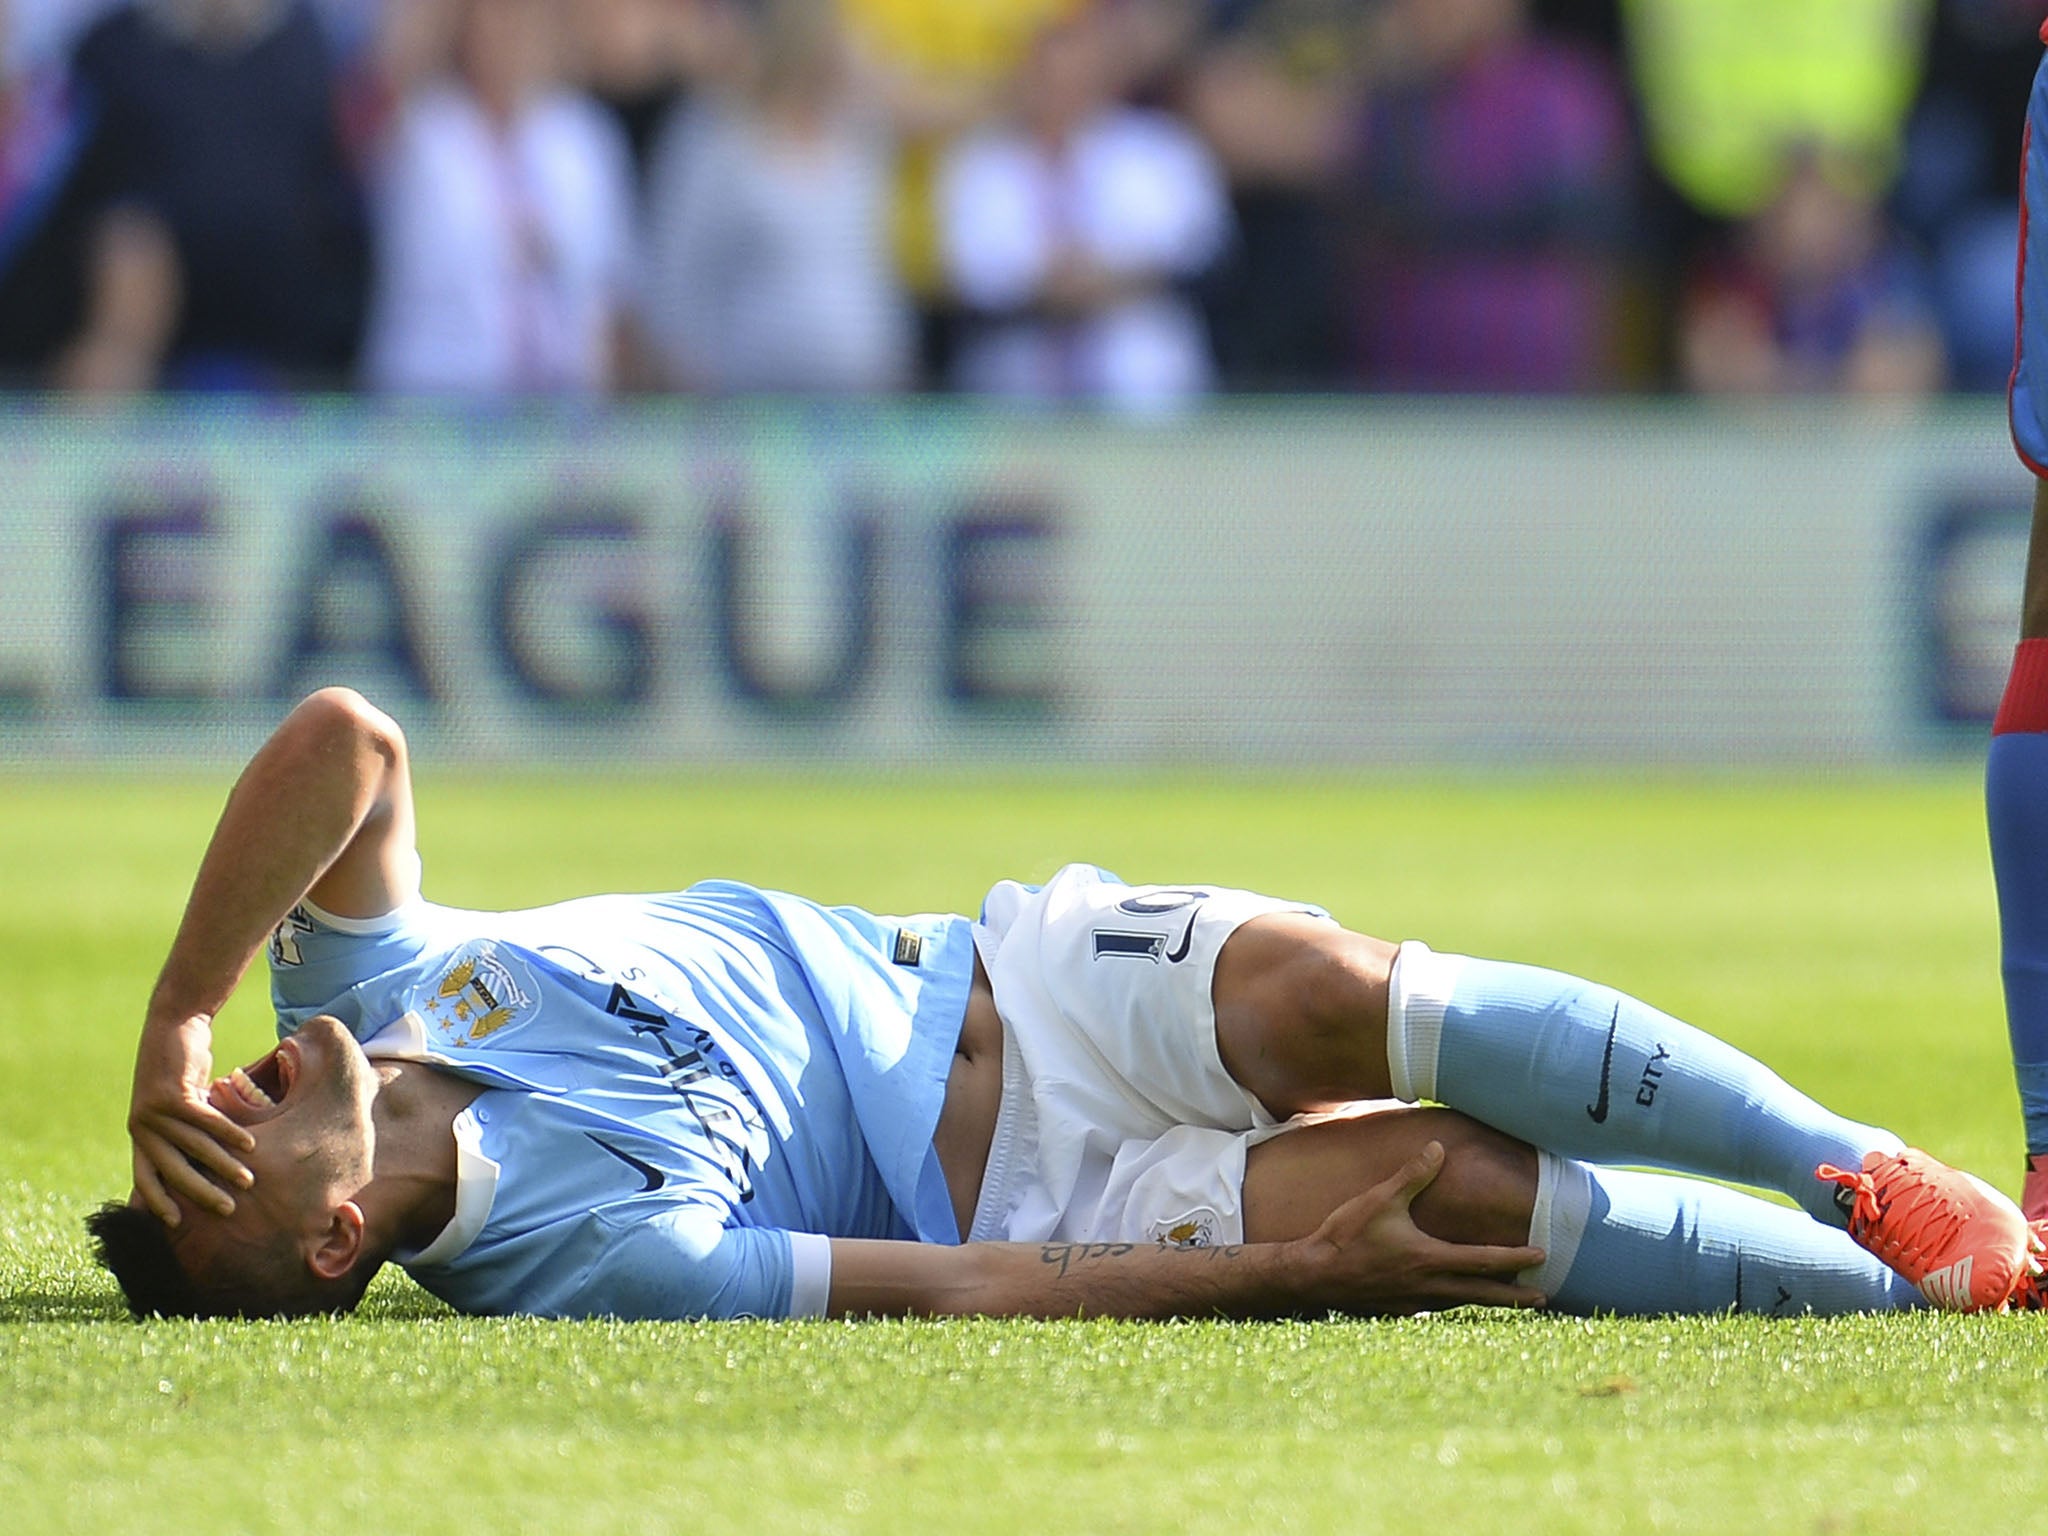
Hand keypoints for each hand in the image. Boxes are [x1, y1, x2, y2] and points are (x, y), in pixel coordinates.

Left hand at [128, 1015, 255, 1224]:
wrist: (173, 1024)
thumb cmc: (180, 1066)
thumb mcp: (178, 1102)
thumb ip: (186, 1129)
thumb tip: (209, 1158)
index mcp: (141, 1133)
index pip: (146, 1177)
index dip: (158, 1201)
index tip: (176, 1223)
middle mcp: (143, 1126)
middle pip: (172, 1169)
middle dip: (200, 1192)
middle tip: (227, 1210)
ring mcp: (156, 1111)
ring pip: (194, 1147)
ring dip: (223, 1166)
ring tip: (248, 1180)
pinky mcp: (173, 1094)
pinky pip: (206, 1121)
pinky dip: (229, 1134)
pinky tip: (250, 1144)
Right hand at [1295, 1142, 1548, 1313]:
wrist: (1314, 1275)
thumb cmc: (1346, 1235)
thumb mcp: (1380, 1199)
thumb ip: (1412, 1176)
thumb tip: (1439, 1148)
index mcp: (1429, 1259)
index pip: (1483, 1260)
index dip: (1515, 1258)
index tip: (1542, 1255)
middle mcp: (1428, 1287)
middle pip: (1482, 1294)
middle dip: (1515, 1296)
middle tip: (1543, 1298)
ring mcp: (1414, 1303)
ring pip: (1460, 1303)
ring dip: (1485, 1299)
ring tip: (1504, 1296)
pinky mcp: (1398, 1310)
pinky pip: (1435, 1308)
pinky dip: (1453, 1302)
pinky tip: (1451, 1298)